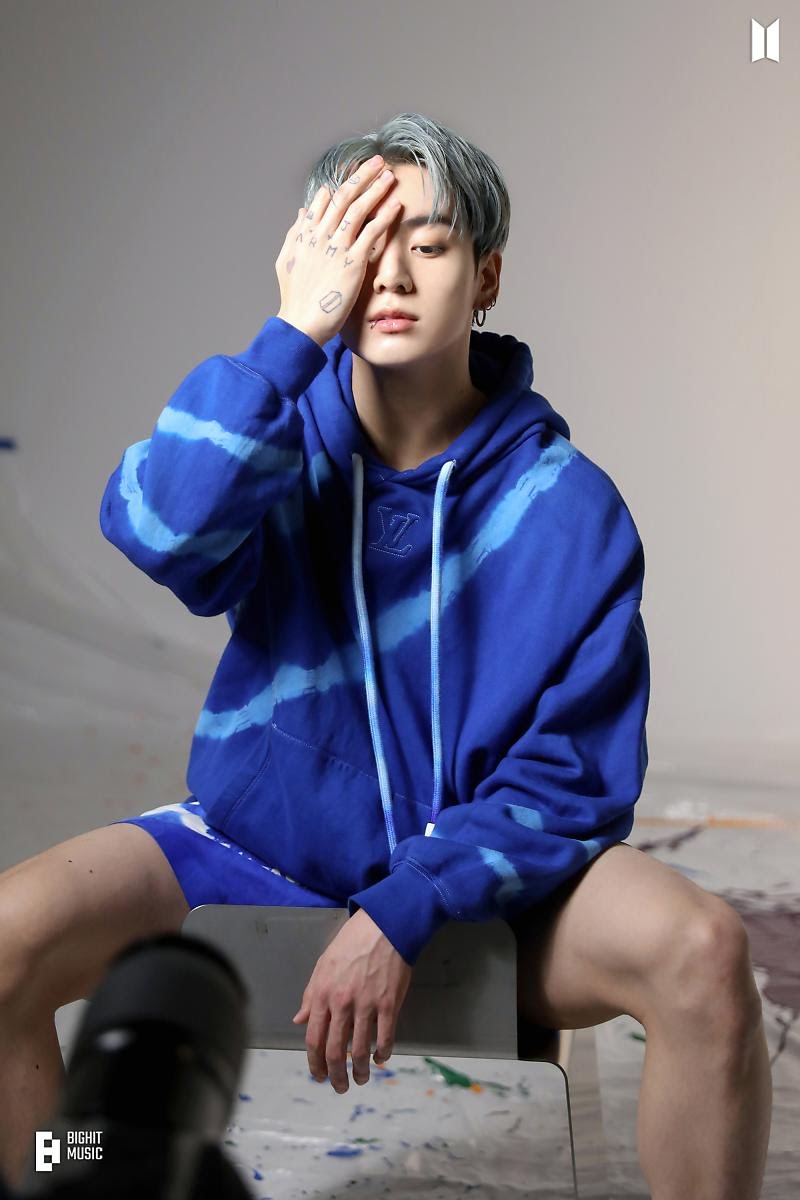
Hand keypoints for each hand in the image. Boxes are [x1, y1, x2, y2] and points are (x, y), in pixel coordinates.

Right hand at [275, 155, 399, 346]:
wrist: (301, 323)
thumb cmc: (296, 299)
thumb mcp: (287, 261)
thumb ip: (296, 234)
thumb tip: (303, 212)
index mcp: (306, 234)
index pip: (324, 201)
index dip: (341, 185)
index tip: (355, 173)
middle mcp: (320, 236)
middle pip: (343, 197)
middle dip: (362, 176)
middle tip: (378, 161)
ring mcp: (336, 247)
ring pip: (358, 209)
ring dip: (376, 189)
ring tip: (390, 175)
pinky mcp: (352, 262)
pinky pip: (371, 233)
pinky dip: (384, 216)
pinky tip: (396, 204)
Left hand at [291, 908, 411, 1092]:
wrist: (383, 926)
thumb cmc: (351, 944)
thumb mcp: (323, 966)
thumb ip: (310, 996)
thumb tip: (299, 1020)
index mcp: (322, 994)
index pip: (313, 1039)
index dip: (314, 1063)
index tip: (318, 1076)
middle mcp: (342, 1004)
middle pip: (335, 1051)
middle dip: (335, 1076)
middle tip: (340, 1087)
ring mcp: (366, 1005)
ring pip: (360, 1051)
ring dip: (361, 1071)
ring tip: (362, 1079)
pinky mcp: (388, 1004)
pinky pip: (385, 1038)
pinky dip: (382, 1054)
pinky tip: (381, 1059)